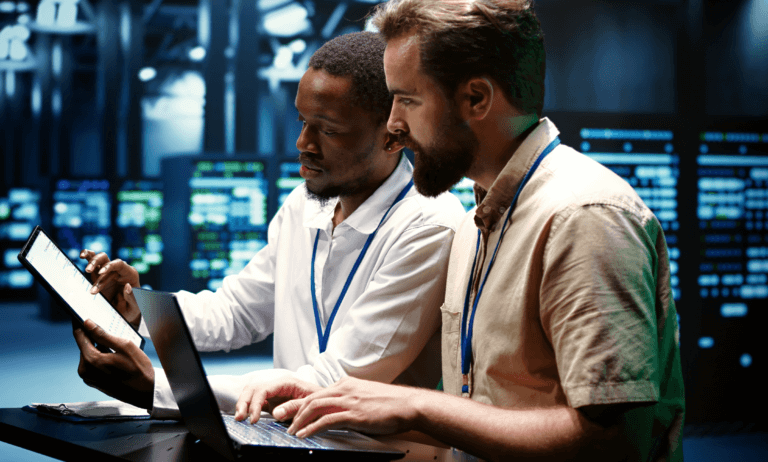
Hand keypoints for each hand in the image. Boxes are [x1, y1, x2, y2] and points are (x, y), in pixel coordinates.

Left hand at [73, 319, 153, 409]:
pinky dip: (100, 358)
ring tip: (116, 349)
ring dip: (98, 349)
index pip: (79, 336)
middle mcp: (85, 370)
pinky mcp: (93, 382)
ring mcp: (88, 378)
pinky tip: (114, 359)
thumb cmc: (138, 369)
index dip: (80, 325)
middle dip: (93, 338)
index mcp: (91, 360)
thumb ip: (103, 335)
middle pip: (84, 346)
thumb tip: (88, 324)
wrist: (145, 391)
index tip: (80, 316)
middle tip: (108, 333)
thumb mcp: (124, 346)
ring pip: (89, 355)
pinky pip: (92, 365)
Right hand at [80, 250, 140, 326]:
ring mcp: (109, 272)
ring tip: (86, 269)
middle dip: (97, 263)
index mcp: (130, 275)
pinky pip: (94, 262)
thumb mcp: (134, 307)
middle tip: (88, 271)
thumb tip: (127, 286)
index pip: (120, 264)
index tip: (100, 272)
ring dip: (92, 262)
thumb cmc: (131, 309)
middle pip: (108, 259)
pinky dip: (88, 256)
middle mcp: (120, 270)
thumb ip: (132, 297)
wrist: (124, 313)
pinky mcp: (99, 275)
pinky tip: (82, 255)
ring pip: (100, 258)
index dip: (110, 266)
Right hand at [234, 376, 320, 423]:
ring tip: (239, 418)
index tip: (253, 418)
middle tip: (240, 418)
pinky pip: (257, 403)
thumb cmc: (320, 400)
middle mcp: (277, 386)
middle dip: (244, 402)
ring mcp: (273, 394)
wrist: (326, 402)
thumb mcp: (310, 403)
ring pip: (252, 394)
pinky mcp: (272, 402)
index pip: (263, 389)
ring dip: (244, 404)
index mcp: (286, 383)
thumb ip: (294, 407)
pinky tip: (246, 417)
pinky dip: (249, 409)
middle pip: (254, 388)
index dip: (255, 403)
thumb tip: (275, 413)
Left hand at [280, 377, 418, 437]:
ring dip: (299, 420)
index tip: (288, 410)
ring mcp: (349, 401)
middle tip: (280, 419)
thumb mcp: (365, 397)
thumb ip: (350, 401)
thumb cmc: (391, 403)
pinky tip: (305, 434)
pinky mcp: (354, 414)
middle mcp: (345, 389)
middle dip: (292, 409)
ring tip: (291, 431)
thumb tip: (339, 412)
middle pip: (310, 397)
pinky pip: (327, 420)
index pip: (316, 392)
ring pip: (315, 407)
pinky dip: (313, 427)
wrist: (409, 404)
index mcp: (346, 384)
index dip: (300, 402)